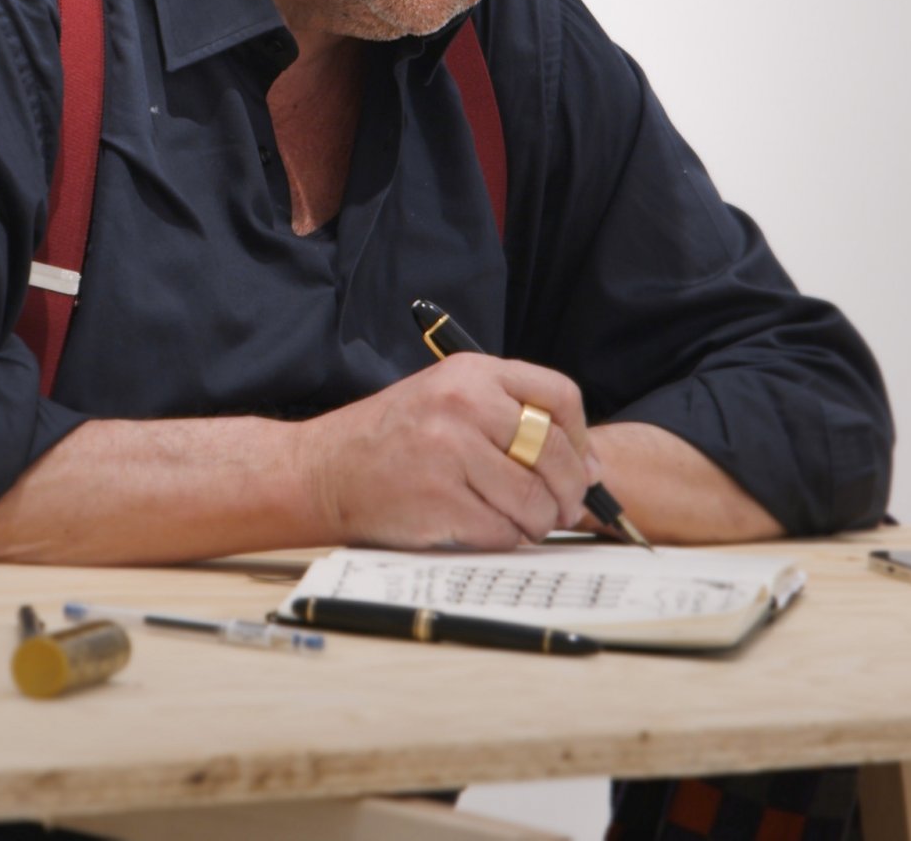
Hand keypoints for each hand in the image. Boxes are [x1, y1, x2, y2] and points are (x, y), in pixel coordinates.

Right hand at [292, 354, 597, 548]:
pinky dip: (504, 538)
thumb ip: (510, 417)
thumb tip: (588, 467)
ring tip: (519, 519)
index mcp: (470, 373)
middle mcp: (462, 406)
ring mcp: (450, 454)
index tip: (580, 462)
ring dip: (538, 521)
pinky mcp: (439, 503)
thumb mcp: (447, 399)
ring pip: (535, 501)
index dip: (580, 437)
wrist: (322, 471)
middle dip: (569, 490)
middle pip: (555, 453)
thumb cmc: (391, 439)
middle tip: (563, 507)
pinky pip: (504, 532)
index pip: (558, 396)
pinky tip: (484, 527)